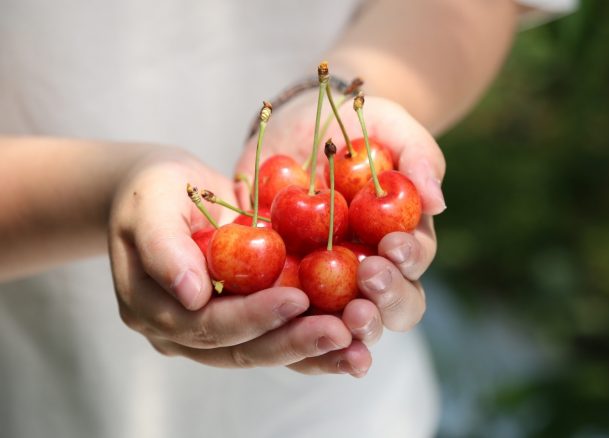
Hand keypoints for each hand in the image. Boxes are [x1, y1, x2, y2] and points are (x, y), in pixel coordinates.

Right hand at [108, 148, 355, 371]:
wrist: (163, 193)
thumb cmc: (152, 190)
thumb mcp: (150, 203)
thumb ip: (163, 245)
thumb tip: (191, 295)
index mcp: (153, 309)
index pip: (206, 324)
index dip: (252, 316)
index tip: (297, 299)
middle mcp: (183, 332)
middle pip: (241, 349)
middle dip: (293, 342)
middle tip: (342, 332)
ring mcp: (214, 330)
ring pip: (264, 351)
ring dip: (312, 353)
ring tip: (358, 351)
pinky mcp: (243, 318)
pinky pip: (278, 335)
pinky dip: (314, 342)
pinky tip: (353, 342)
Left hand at [236, 91, 445, 374]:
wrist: (301, 123)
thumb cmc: (357, 125)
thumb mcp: (390, 125)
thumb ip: (419, 156)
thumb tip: (438, 203)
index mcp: (398, 239)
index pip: (412, 262)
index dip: (407, 260)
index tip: (392, 246)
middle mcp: (367, 269)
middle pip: (389, 306)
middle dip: (385, 300)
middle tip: (369, 279)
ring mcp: (325, 280)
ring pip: (343, 322)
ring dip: (347, 327)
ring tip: (342, 317)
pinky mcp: (282, 279)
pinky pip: (286, 312)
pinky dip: (290, 324)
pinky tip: (285, 322)